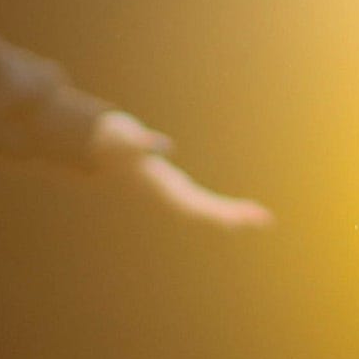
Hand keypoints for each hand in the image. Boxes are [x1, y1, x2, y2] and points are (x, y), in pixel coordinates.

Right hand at [91, 111, 272, 230]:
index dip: (216, 212)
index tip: (239, 219)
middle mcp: (168, 195)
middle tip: (265, 219)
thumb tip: (162, 144)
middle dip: (232, 216)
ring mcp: (171, 194)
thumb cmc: (109, 140)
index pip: (193, 206)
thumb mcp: (123, 138)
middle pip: (204, 212)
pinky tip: (241, 213)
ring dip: (232, 216)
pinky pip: (204, 203)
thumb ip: (139, 142)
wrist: (94, 145)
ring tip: (260, 220)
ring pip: (206, 212)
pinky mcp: (174, 188)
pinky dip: (223, 208)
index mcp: (160, 187)